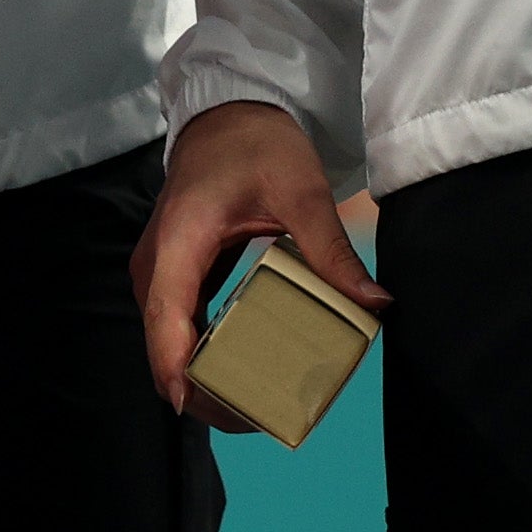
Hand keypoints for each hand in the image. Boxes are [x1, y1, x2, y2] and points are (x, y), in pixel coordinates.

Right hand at [134, 100, 385, 418]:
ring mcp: (161, 272)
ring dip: (203, 378)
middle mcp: (157, 265)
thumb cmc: (256, 144)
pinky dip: (205, 356)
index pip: (166, 316)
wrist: (227, 114)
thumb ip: (330, 247)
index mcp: (180, 241)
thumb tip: (374, 303)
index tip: (197, 406)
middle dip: (202, 389)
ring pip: (168, 341)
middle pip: (162, 343)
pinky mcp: (173, 276)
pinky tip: (246, 372)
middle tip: (260, 417)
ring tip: (258, 405)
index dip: (176, 367)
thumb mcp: (301, 190)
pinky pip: (179, 328)